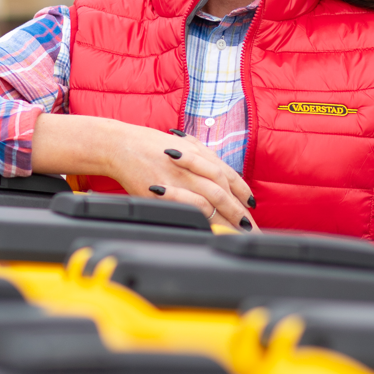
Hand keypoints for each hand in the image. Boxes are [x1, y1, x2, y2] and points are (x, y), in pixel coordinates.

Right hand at [103, 123, 257, 231]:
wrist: (122, 144)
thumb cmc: (149, 145)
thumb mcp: (179, 145)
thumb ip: (199, 157)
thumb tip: (217, 172)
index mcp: (199, 153)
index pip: (228, 174)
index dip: (242, 190)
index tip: (251, 205)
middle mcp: (194, 163)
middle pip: (224, 188)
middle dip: (239, 209)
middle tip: (250, 225)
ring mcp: (181, 177)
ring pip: (213, 198)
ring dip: (228, 215)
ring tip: (237, 229)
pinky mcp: (166, 191)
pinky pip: (192, 205)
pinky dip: (205, 216)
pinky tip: (212, 226)